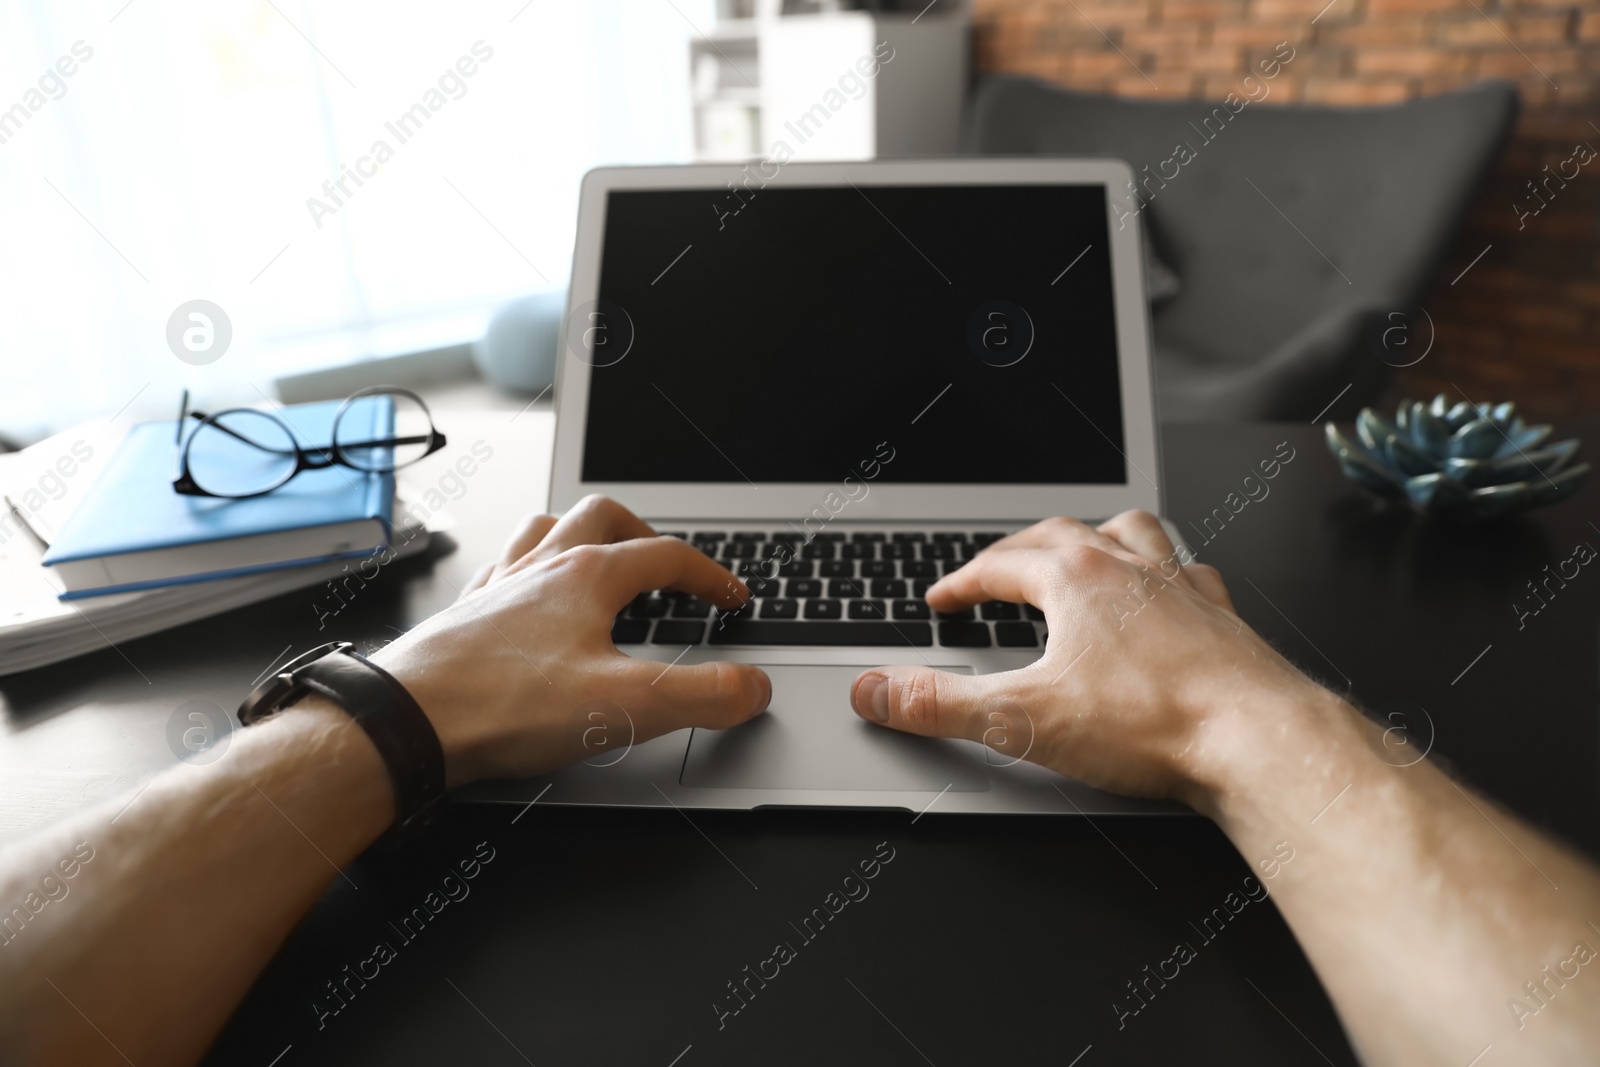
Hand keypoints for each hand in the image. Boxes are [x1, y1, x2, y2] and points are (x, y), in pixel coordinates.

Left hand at [370, 495, 770, 786]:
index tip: (729, 597)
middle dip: (644, 533)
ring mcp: (499, 587)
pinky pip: (501, 566)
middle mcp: (541, 568)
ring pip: (545, 528)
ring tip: (599, 558)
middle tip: (665, 565)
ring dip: (580, 534)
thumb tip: (753, 688)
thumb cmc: (503, 705)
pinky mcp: (465, 615)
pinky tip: (526, 593)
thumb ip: (703, 696)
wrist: (406, 721)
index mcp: (587, 577)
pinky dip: (527, 566)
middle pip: (602, 517)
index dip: (710, 574)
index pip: (666, 556)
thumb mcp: (628, 707)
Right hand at [849, 512, 1325, 806]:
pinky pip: (1189, 572)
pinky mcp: (1221, 616)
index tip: (942, 601)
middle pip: (1059, 535)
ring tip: (1080, 550)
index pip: (999, 565)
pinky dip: (1164, 573)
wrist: (1259, 739)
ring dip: (1095, 536)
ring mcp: (1180, 586)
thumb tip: (876, 692)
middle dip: (1017, 552)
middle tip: (994, 574)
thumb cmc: (1155, 723)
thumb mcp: (1021, 720)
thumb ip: (939, 705)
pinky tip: (1164, 593)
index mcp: (1076, 577)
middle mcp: (1129, 567)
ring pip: (1130, 532)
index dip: (960, 584)